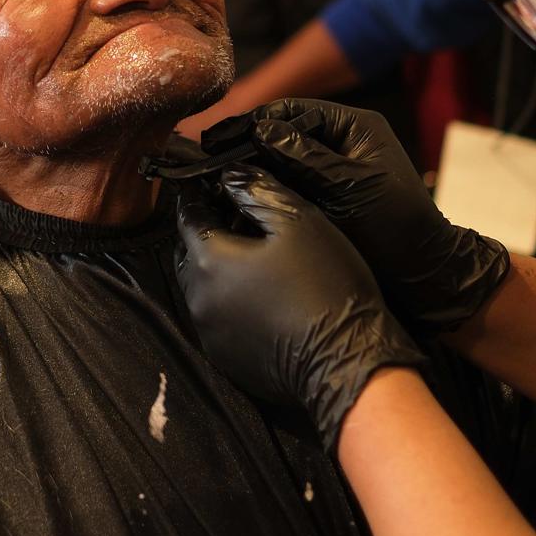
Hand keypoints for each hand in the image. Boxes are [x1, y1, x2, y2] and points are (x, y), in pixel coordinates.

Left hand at [176, 165, 424, 450]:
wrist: (347, 360)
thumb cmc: (326, 286)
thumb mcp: (298, 221)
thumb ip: (256, 190)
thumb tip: (228, 176)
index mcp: (209, 259)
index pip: (187, 214)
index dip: (197, 194)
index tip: (208, 181)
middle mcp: (197, 298)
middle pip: (189, 251)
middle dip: (205, 229)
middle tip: (233, 214)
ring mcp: (209, 332)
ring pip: (201, 285)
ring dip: (216, 265)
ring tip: (250, 251)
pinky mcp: (226, 357)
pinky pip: (217, 316)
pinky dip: (229, 298)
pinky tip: (260, 291)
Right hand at [209, 99, 510, 335]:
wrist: (422, 274)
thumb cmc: (396, 226)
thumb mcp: (349, 186)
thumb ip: (305, 156)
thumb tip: (260, 131)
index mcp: (355, 127)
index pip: (294, 111)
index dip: (254, 122)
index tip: (220, 137)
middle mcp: (341, 142)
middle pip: (284, 132)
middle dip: (248, 144)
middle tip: (208, 157)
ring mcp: (332, 169)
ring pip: (283, 158)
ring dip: (254, 166)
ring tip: (216, 176)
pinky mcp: (326, 196)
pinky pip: (290, 182)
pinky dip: (266, 187)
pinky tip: (239, 197)